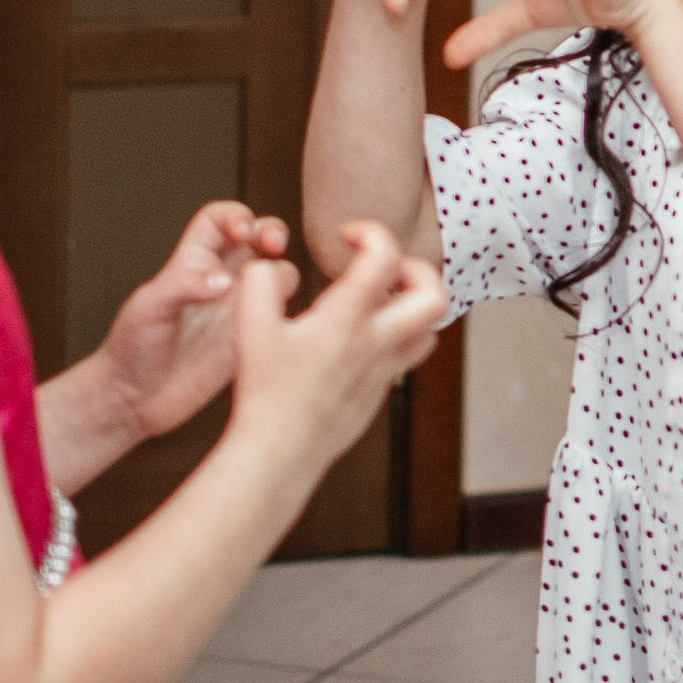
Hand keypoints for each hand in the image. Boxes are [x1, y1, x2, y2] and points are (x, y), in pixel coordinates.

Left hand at [97, 202, 288, 439]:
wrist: (134, 399)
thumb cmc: (132, 347)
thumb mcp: (150, 306)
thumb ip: (186, 285)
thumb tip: (225, 281)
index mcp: (192, 261)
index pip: (219, 220)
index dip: (236, 216)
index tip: (242, 231)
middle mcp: (221, 280)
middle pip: (259, 238)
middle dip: (272, 232)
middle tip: (273, 246)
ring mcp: (238, 309)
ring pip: (277, 274)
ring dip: (281, 273)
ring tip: (272, 292)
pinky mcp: (250, 339)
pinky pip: (281, 316)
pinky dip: (290, 311)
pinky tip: (283, 320)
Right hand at [228, 222, 445, 472]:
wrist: (280, 451)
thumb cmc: (265, 393)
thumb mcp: (249, 327)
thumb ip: (259, 281)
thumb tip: (271, 266)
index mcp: (347, 319)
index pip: (386, 256)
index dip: (371, 232)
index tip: (347, 237)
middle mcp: (376, 342)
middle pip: (434, 295)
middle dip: (414, 268)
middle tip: (382, 269)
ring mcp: (384, 370)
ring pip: (430, 328)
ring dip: (412, 305)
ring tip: (378, 299)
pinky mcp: (380, 392)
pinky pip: (409, 356)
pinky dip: (400, 335)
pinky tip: (365, 335)